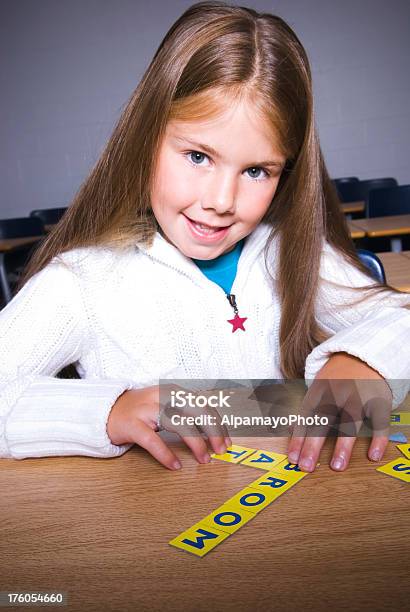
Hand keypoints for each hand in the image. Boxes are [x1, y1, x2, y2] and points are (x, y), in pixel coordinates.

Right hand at [107, 385, 230, 469]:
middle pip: (197, 411)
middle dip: (213, 432)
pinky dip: (166, 454)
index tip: (227, 441)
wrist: (108, 410)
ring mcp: (147, 409)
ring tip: (204, 459)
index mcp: (174, 391)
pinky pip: (153, 440)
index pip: (204, 405)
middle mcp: (163, 396)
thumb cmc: (142, 410)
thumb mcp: (167, 404)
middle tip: (221, 450)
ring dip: (196, 443)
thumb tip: (215, 430)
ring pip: (179, 424)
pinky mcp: (133, 424)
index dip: (219, 424)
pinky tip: (175, 465)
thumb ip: (188, 412)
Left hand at [287, 352, 392, 471]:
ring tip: (336, 466)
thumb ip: (307, 408)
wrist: (365, 355)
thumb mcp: (318, 386)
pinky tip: (373, 456)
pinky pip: (379, 422)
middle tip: (306, 467)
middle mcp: (337, 394)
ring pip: (350, 422)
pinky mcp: (379, 401)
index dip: (298, 438)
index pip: (305, 416)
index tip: (293, 458)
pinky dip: (378, 439)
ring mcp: (359, 397)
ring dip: (342, 446)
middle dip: (313, 444)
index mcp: (319, 390)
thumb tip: (287, 429)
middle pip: (323, 421)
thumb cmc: (337, 377)